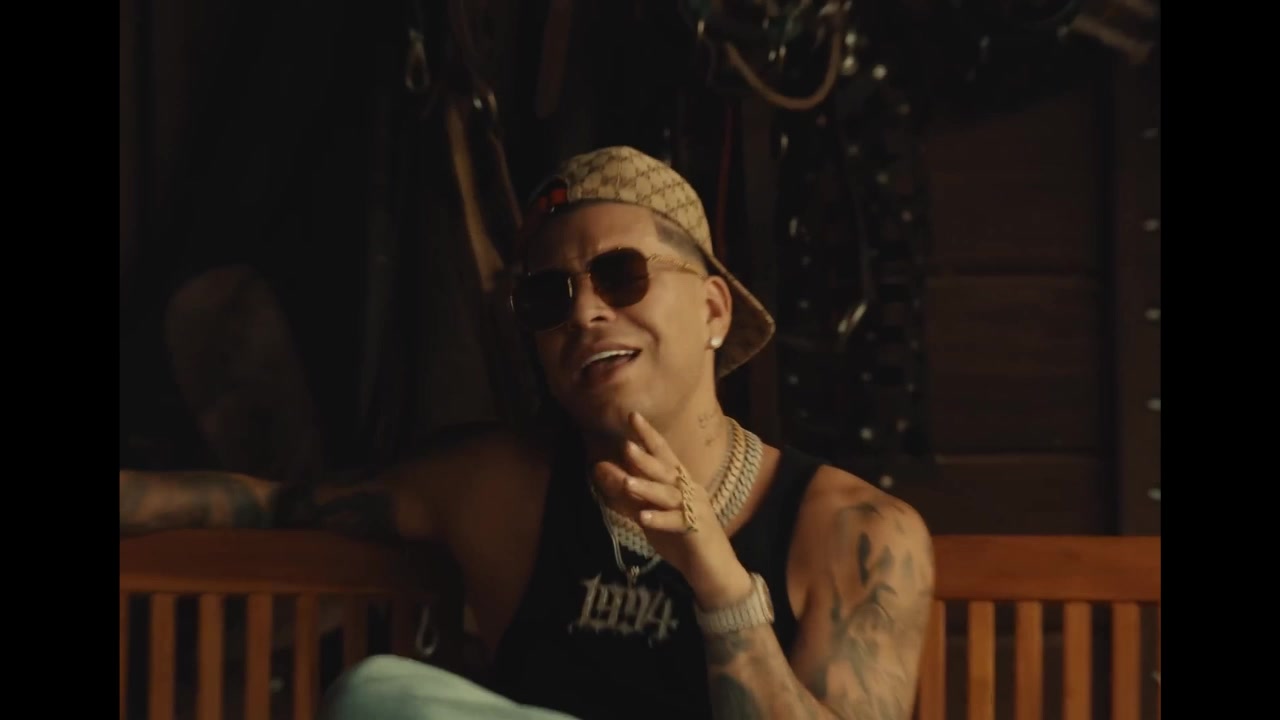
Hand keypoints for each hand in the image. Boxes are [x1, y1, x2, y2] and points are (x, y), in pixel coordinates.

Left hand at [594, 411, 752, 608]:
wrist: (712, 569)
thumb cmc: (680, 538)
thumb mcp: (649, 514)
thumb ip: (627, 494)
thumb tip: (599, 469)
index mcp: (679, 483)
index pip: (662, 454)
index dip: (648, 435)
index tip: (632, 416)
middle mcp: (689, 490)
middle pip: (667, 470)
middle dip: (647, 458)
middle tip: (626, 446)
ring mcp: (695, 510)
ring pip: (670, 495)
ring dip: (649, 488)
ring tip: (627, 483)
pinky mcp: (697, 531)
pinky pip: (677, 523)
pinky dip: (661, 519)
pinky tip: (644, 518)